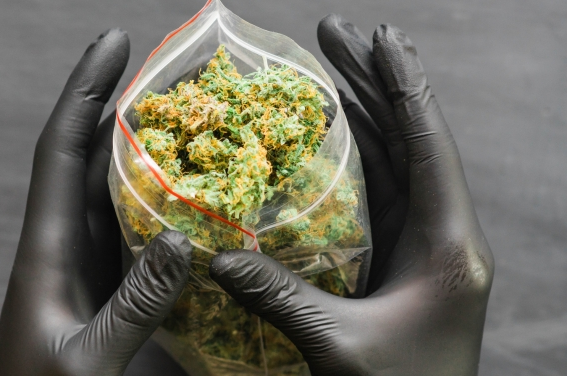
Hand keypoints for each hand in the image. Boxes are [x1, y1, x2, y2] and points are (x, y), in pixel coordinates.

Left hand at [0, 29, 191, 375]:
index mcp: (46, 250)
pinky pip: (132, 226)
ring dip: (142, 148)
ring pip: (113, 188)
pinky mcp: (105, 283)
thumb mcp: (88, 363)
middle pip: (90, 156)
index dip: (85, 92)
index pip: (62, 150)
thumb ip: (134, 307)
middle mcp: (63, 243)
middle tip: (168, 71)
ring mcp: (85, 262)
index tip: (114, 44)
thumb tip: (183, 239)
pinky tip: (188, 190)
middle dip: (122, 106)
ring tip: (184, 117)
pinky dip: (157, 198)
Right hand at [208, 15, 493, 375]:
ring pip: (393, 162)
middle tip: (335, 34)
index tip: (382, 35)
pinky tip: (327, 136)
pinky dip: (354, 159)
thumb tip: (216, 259)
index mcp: (449, 246)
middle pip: (408, 141)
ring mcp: (422, 245)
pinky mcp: (400, 259)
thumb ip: (279, 297)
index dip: (405, 84)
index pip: (428, 145)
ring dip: (364, 114)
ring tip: (328, 68)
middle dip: (373, 84)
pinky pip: (377, 194)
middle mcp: (443, 235)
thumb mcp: (338, 347)